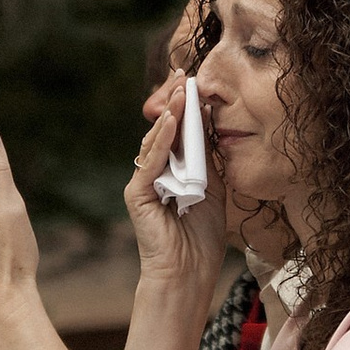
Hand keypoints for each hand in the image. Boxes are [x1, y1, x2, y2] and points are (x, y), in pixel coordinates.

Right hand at [122, 75, 227, 295]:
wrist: (189, 273)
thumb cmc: (202, 237)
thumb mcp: (212, 187)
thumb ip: (207, 157)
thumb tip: (208, 120)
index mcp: (172, 172)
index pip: (179, 134)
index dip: (187, 109)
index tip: (197, 83)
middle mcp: (155, 174)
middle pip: (165, 132)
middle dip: (176, 103)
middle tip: (185, 76)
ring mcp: (144, 183)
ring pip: (156, 141)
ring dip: (170, 115)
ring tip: (182, 91)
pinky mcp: (137, 194)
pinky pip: (151, 161)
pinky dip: (162, 140)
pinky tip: (172, 120)